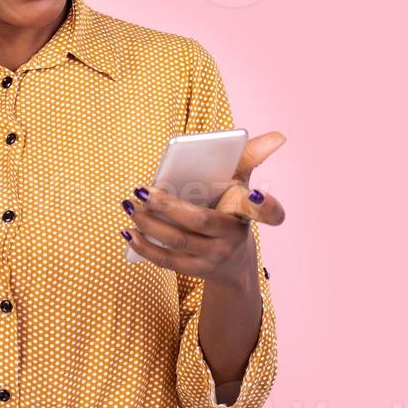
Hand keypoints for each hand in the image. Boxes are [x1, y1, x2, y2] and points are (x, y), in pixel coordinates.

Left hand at [122, 131, 286, 281]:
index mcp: (246, 212)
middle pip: (201, 222)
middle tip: (142, 190)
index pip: (267, 212)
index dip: (265, 205)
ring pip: (179, 242)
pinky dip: (145, 246)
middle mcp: (234, 238)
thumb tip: (278, 136)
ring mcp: (215, 258)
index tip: (255, 192)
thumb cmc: (230, 207)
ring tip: (130, 205)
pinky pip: (167, 262)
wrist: (230, 258)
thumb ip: (248, 157)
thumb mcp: (240, 182)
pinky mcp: (197, 271)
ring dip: (149, 223)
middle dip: (169, 206)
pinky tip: (129, 231)